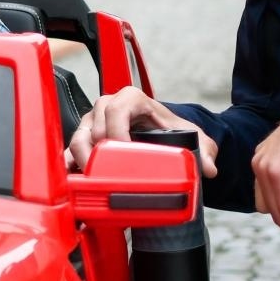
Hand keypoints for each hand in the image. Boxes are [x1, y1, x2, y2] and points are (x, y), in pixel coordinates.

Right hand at [67, 86, 218, 177]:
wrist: (161, 131)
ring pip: (78, 139)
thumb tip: (208, 168)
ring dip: (83, 162)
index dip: (116, 133)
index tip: (123, 154)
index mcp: (131, 99)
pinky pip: (70, 151)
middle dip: (99, 153)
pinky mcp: (84, 138)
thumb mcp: (192, 135)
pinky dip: (72, 166)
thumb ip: (205, 150)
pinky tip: (77, 181)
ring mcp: (93, 122)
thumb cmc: (169, 129)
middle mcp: (107, 107)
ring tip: (93, 182)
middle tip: (108, 176)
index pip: (115, 110)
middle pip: (94, 127)